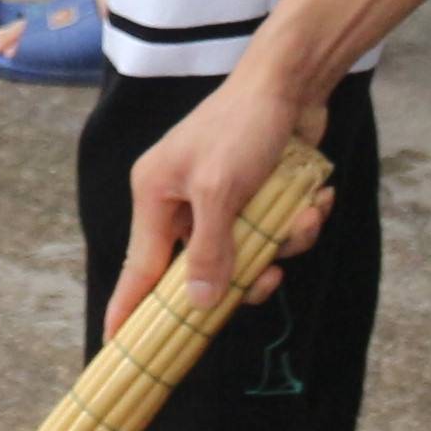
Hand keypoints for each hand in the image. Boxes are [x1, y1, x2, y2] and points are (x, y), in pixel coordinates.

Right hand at [102, 62, 331, 335]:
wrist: (291, 82)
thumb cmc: (243, 125)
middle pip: (203, 270)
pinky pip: (271, 233)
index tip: (117, 348)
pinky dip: (296, 222)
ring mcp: (219, 200)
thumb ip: (207, 251)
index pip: (138, 268)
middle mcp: (181, 201)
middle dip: (245, 272)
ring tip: (304, 214)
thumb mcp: (221, 191)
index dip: (129, 309)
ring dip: (282, 241)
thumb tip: (197, 304)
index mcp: (156, 196)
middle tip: (268, 273)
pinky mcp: (254, 195)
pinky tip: (313, 200)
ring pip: (246, 255)